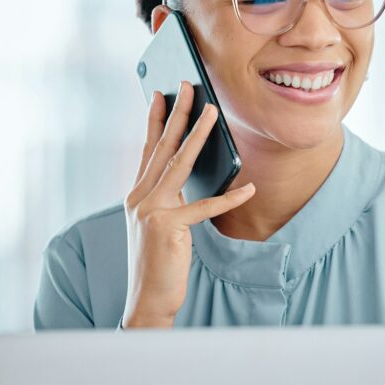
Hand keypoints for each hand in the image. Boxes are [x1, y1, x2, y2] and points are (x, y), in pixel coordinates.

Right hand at [121, 81, 255, 327]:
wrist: (147, 299)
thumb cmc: (158, 262)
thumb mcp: (158, 224)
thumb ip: (170, 198)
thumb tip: (190, 175)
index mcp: (136, 194)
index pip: (148, 149)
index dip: (155, 120)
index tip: (161, 94)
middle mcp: (140, 197)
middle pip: (162, 146)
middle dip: (178, 113)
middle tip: (189, 86)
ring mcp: (151, 210)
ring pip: (180, 163)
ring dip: (199, 135)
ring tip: (213, 113)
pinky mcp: (169, 227)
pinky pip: (206, 206)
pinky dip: (230, 197)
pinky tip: (248, 187)